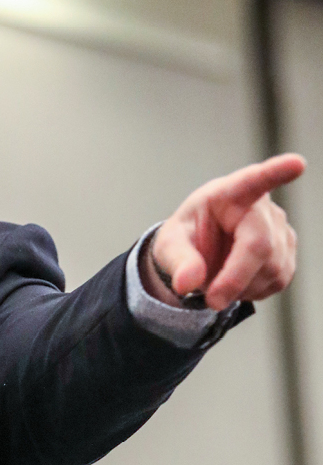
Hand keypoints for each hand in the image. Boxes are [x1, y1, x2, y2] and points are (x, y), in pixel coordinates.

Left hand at [143, 153, 304, 310]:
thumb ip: (178, 261)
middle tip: (211, 300)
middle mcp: (261, 207)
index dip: (276, 173)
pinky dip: (252, 292)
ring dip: (241, 287)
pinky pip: (277, 281)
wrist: (198, 253)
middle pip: (261, 246)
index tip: (296, 164)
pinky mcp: (288, 254)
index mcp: (229, 193)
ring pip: (272, 269)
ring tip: (217, 280)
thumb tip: (187, 283)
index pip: (253, 181)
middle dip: (235, 279)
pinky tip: (236, 282)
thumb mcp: (169, 246)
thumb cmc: (185, 238)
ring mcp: (280, 230)